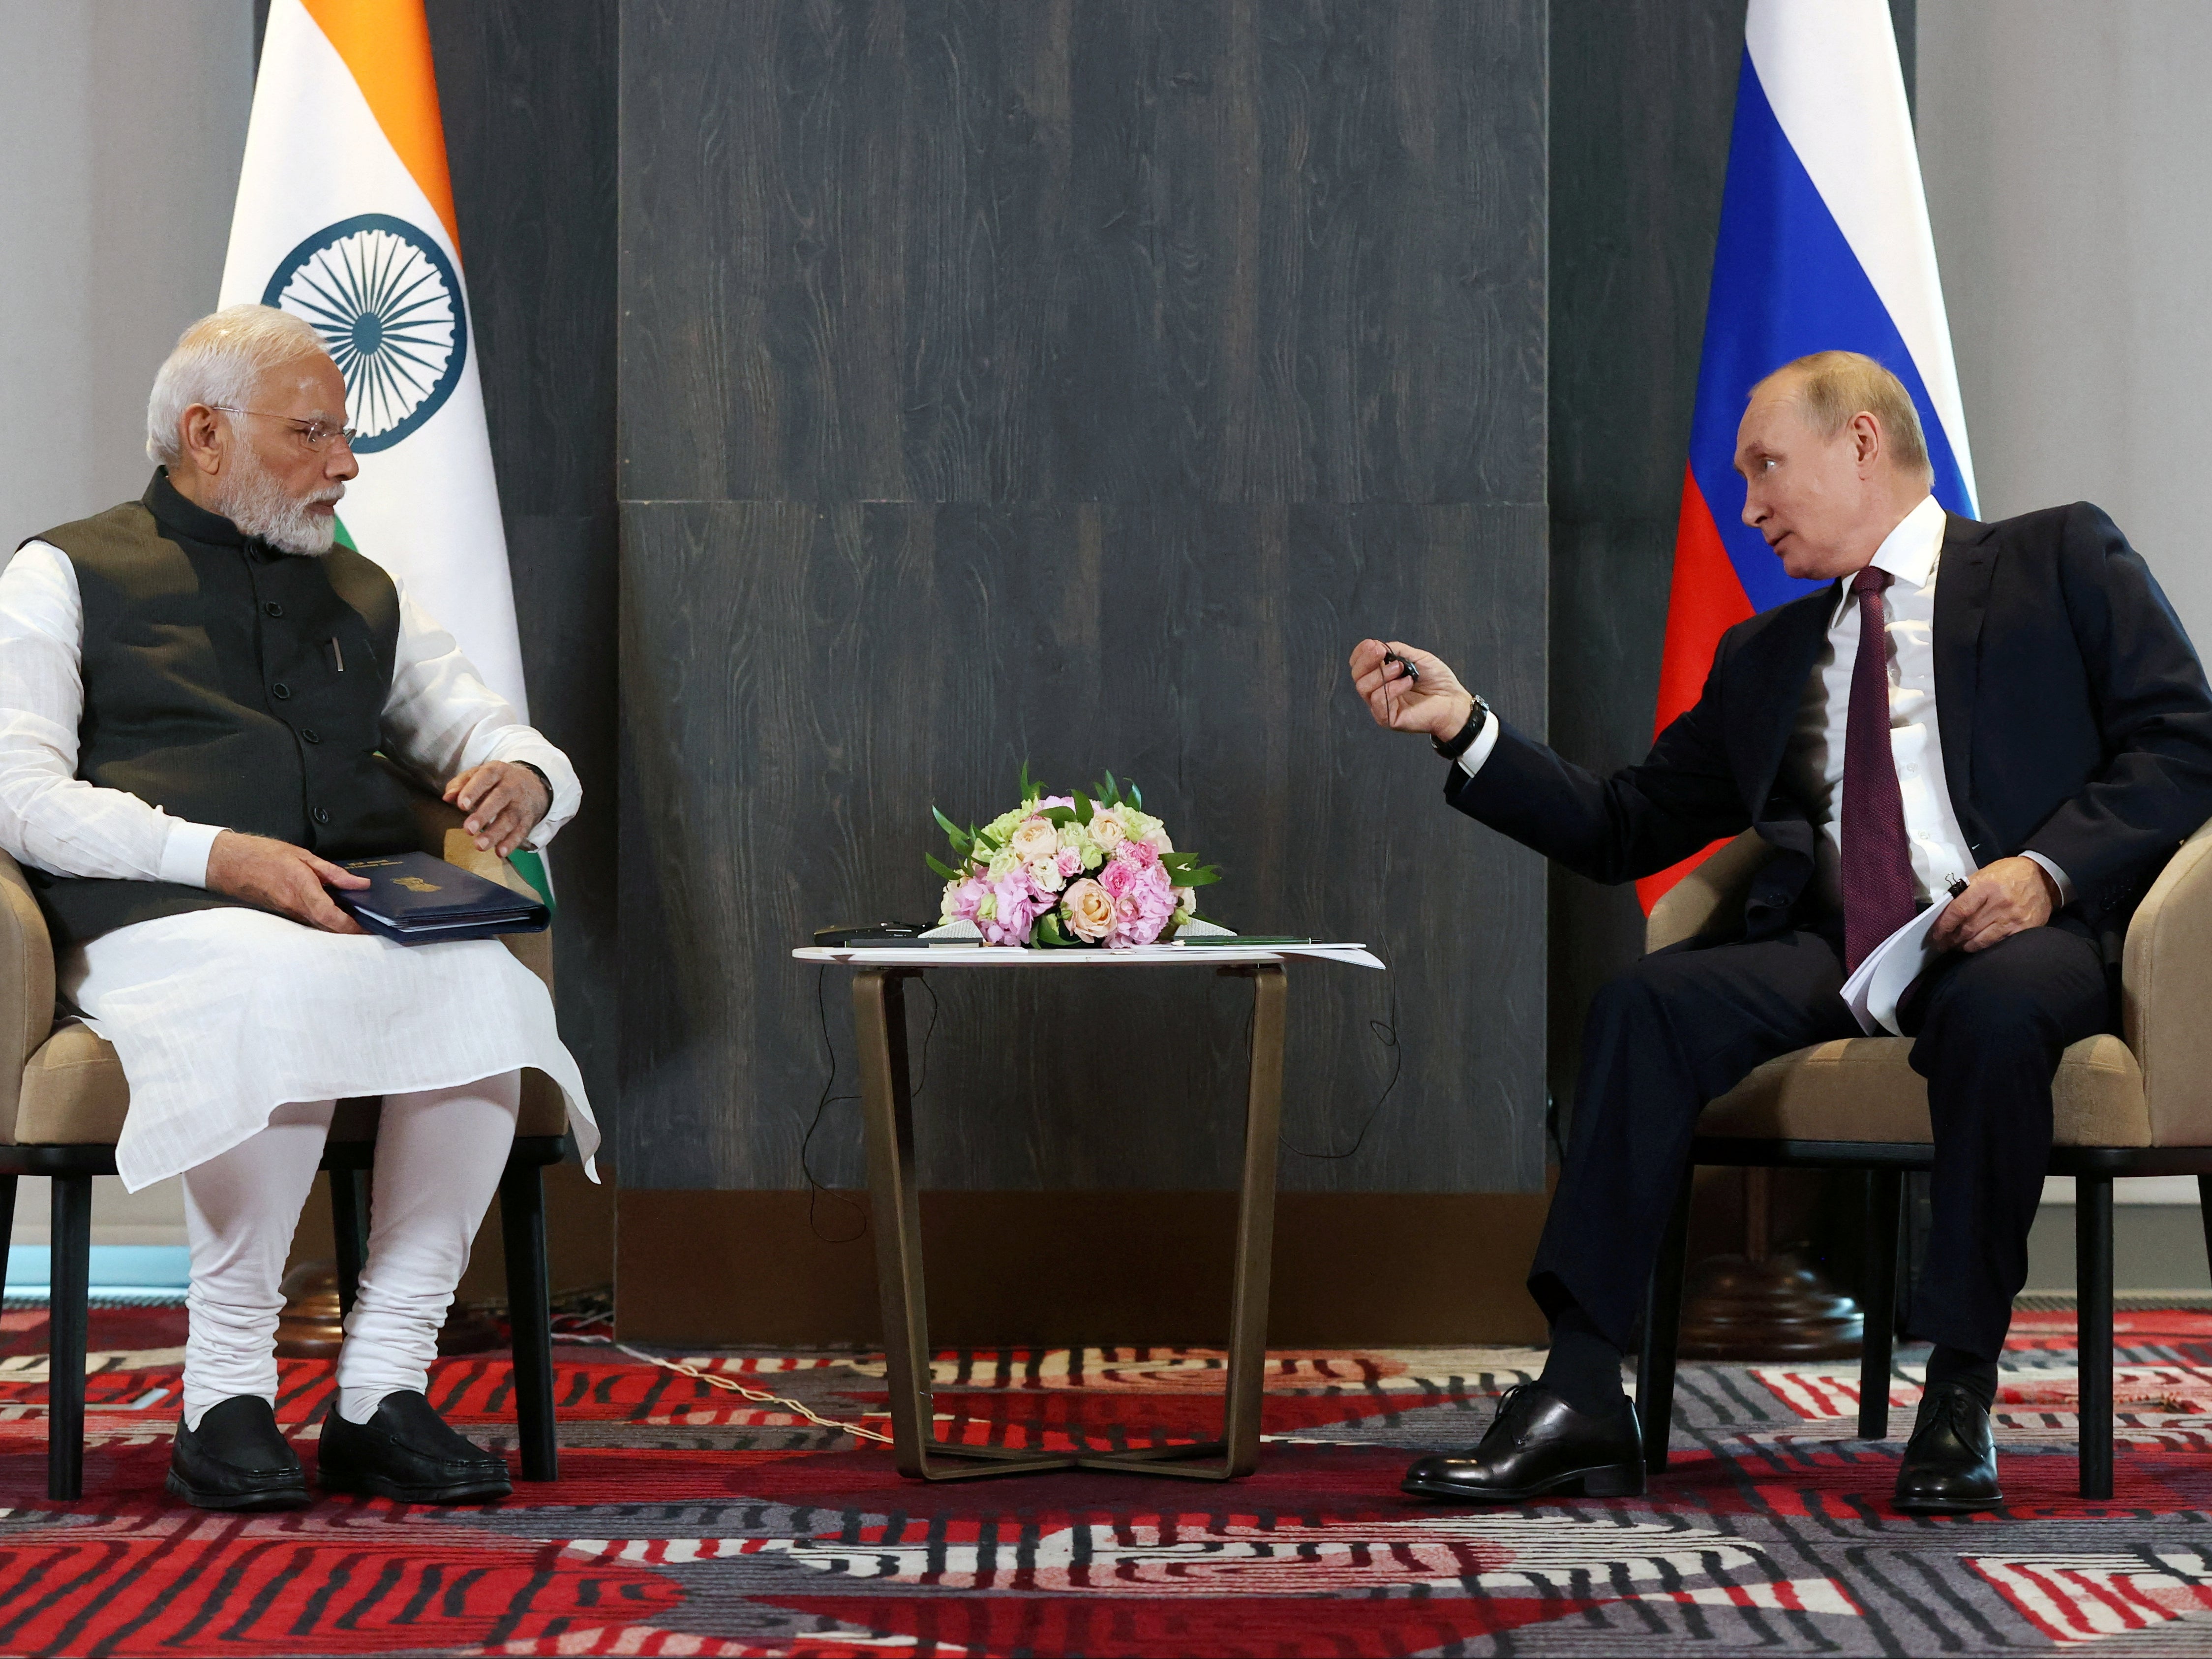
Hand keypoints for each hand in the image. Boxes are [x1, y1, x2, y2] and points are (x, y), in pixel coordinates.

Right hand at [205, 831, 369, 933]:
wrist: (231, 864)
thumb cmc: (264, 855)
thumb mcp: (304, 856)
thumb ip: (334, 872)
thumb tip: (360, 883)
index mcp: (302, 889)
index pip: (330, 916)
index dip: (350, 926)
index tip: (367, 927)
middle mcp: (295, 906)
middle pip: (328, 927)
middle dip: (351, 931)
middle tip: (371, 928)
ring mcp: (288, 913)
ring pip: (319, 927)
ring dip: (339, 928)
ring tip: (359, 923)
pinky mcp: (285, 914)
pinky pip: (309, 922)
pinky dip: (325, 922)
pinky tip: (336, 916)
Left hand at [443, 761, 550, 855]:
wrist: (534, 784)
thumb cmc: (499, 781)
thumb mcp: (480, 774)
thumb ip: (461, 783)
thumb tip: (447, 797)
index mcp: (497, 771)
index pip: (485, 778)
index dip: (473, 791)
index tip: (461, 805)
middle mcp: (512, 786)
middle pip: (499, 798)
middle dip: (484, 814)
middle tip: (469, 829)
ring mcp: (522, 803)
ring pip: (510, 818)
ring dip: (495, 833)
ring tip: (480, 845)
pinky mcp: (528, 819)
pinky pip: (521, 832)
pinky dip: (511, 843)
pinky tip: (500, 852)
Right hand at [1349, 639, 1476, 742]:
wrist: (1454, 700)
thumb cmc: (1438, 681)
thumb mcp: (1417, 657)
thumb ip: (1396, 650)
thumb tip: (1376, 645)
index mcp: (1382, 677)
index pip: (1359, 666)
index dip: (1361, 654)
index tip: (1373, 645)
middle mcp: (1378, 691)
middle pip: (1357, 676)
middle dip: (1367, 660)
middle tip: (1381, 652)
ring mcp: (1382, 706)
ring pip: (1363, 688)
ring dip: (1381, 674)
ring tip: (1401, 669)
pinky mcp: (1388, 718)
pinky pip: (1378, 701)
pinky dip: (1392, 688)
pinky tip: (1408, 683)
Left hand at [1930, 856, 2057, 952]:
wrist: (2044, 877)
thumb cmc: (2010, 874)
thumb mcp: (1985, 874)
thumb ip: (1966, 891)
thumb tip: (1946, 910)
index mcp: (1987, 886)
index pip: (1959, 910)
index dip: (1944, 925)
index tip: (1935, 934)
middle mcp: (2000, 903)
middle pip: (1968, 928)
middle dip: (1951, 939)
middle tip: (1941, 944)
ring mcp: (2013, 918)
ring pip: (1981, 940)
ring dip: (1964, 946)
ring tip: (1955, 947)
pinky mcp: (2024, 929)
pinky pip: (1998, 943)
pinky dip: (1983, 947)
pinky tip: (1975, 947)